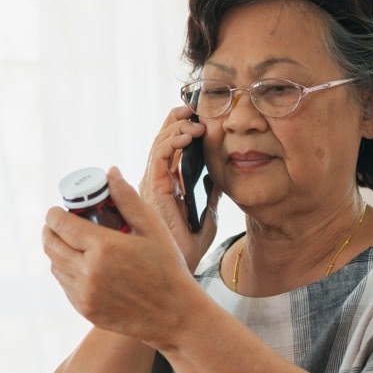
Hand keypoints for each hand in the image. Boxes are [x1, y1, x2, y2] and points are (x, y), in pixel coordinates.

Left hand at [43, 168, 203, 345]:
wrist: (175, 315)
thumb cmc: (168, 269)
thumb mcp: (153, 229)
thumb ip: (127, 200)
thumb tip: (110, 173)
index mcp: (103, 247)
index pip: (60, 224)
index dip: (54, 213)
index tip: (58, 210)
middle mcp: (88, 272)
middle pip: (50, 244)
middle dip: (50, 230)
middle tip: (59, 224)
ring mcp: (84, 294)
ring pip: (55, 265)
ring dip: (57, 251)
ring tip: (71, 244)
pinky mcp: (85, 310)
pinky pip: (64, 285)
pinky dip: (67, 272)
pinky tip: (81, 266)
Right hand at [139, 106, 221, 269]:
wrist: (184, 264)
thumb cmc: (192, 242)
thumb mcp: (209, 209)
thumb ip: (211, 190)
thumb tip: (220, 171)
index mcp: (167, 183)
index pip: (169, 147)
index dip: (180, 127)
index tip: (198, 115)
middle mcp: (156, 181)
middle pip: (161, 141)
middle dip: (175, 120)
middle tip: (193, 108)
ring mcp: (152, 184)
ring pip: (158, 144)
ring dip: (176, 128)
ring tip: (194, 121)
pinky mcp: (154, 189)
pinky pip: (160, 157)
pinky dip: (172, 142)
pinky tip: (188, 136)